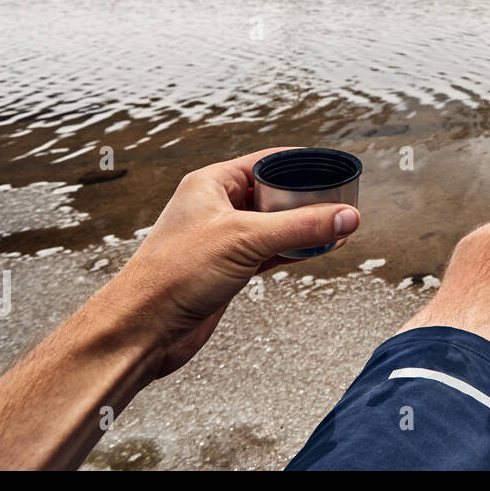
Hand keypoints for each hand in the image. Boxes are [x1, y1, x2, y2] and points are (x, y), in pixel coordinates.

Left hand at [109, 148, 360, 377]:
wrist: (142, 329)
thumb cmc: (173, 275)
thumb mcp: (245, 240)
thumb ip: (300, 227)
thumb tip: (347, 216)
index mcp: (212, 183)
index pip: (268, 161)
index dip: (303, 164)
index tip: (334, 171)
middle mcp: (218, 206)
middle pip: (276, 193)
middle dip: (309, 199)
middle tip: (342, 204)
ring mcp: (225, 238)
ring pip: (276, 224)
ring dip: (306, 227)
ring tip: (340, 229)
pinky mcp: (230, 267)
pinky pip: (272, 250)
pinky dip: (296, 250)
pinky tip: (319, 250)